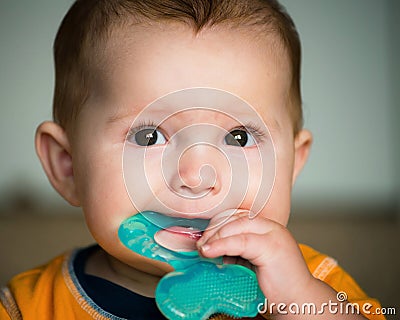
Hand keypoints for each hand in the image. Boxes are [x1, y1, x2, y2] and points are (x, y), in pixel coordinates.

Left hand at [196, 212, 314, 304]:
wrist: (299, 302)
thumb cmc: (276, 286)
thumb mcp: (252, 261)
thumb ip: (237, 251)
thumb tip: (211, 248)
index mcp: (267, 229)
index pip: (237, 217)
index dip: (218, 226)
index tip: (205, 240)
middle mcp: (271, 228)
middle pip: (235, 219)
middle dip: (214, 231)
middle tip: (202, 246)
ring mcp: (273, 235)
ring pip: (236, 227)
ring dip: (215, 238)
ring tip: (204, 250)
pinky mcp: (271, 247)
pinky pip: (240, 241)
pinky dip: (221, 245)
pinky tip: (210, 251)